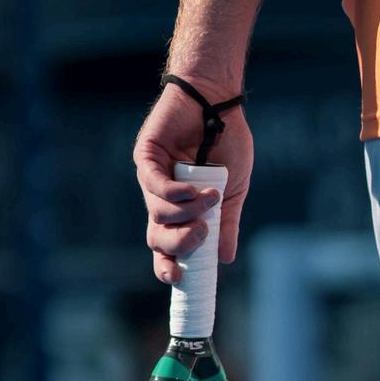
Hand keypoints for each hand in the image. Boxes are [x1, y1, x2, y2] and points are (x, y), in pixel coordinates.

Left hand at [133, 82, 252, 284]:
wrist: (220, 102)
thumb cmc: (228, 144)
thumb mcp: (232, 192)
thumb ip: (226, 224)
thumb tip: (226, 258)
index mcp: (179, 213)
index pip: (166, 248)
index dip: (167, 266)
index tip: (178, 279)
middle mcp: (161, 200)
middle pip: (157, 239)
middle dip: (179, 244)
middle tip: (202, 233)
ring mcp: (152, 179)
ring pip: (158, 214)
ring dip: (185, 212)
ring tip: (210, 198)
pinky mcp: (147, 157)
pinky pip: (154, 185)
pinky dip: (174, 193)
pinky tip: (193, 191)